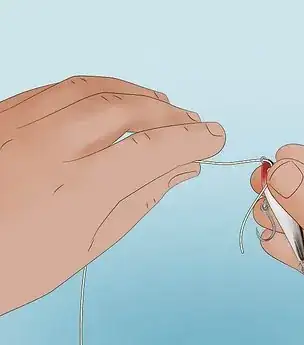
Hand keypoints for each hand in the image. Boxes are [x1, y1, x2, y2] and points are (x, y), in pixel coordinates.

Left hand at [0, 76, 225, 315]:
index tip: (215, 137)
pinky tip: (121, 97)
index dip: (192, 140)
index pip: (153, 150)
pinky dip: (104, 87)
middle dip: (172, 115)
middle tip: (195, 124)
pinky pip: (64, 86)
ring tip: (166, 107)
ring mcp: (21, 123)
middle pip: (129, 110)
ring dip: (141, 95)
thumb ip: (140, 200)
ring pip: (98, 89)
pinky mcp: (5, 113)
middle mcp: (49, 147)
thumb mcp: (87, 244)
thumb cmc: (15, 264)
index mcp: (77, 191)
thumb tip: (182, 170)